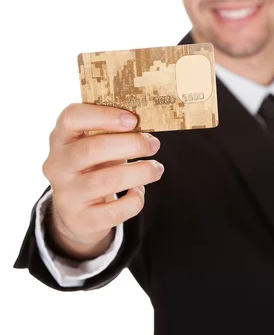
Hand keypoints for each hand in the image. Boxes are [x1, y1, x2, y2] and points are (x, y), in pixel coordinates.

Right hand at [42, 103, 163, 251]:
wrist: (77, 213)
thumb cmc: (93, 168)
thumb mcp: (95, 145)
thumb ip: (112, 132)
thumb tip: (147, 129)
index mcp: (60, 139)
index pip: (71, 118)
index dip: (103, 115)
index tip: (133, 119)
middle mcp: (57, 166)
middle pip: (92, 149)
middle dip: (131, 144)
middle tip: (153, 144)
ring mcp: (66, 195)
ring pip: (107, 180)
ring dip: (140, 171)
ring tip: (156, 168)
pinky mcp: (82, 220)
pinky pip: (115, 211)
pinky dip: (135, 199)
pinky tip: (139, 191)